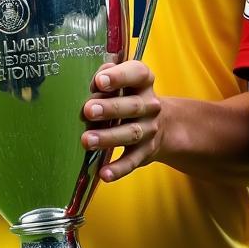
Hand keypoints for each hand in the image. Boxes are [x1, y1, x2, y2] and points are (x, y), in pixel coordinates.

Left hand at [81, 61, 161, 181]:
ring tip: (87, 140)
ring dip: (109, 137)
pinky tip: (104, 173)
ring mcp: (149, 129)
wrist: (161, 125)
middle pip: (132, 106)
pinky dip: (118, 169)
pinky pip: (132, 161)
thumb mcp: (123, 82)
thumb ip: (107, 75)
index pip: (138, 74)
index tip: (99, 81)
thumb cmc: (128, 97)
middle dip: (110, 108)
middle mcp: (150, 105)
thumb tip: (94, 83)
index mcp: (143, 82)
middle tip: (88, 111)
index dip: (119, 76)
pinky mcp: (145, 152)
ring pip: (131, 133)